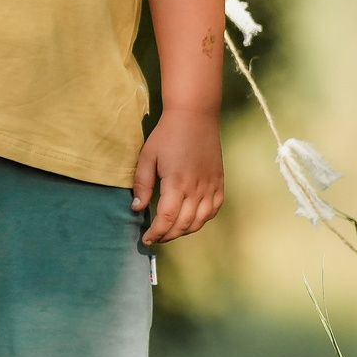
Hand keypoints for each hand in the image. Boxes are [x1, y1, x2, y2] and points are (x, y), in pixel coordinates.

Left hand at [132, 107, 223, 244]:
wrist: (194, 117)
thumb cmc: (167, 135)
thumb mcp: (147, 157)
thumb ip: (142, 185)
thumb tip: (137, 208)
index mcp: (176, 183)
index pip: (167, 219)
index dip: (156, 233)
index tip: (146, 239)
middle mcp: (197, 189)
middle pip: (184, 224)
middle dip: (168, 236)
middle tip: (155, 237)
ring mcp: (211, 187)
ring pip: (200, 221)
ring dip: (184, 231)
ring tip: (170, 232)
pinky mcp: (219, 183)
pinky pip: (214, 210)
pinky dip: (202, 220)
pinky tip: (191, 220)